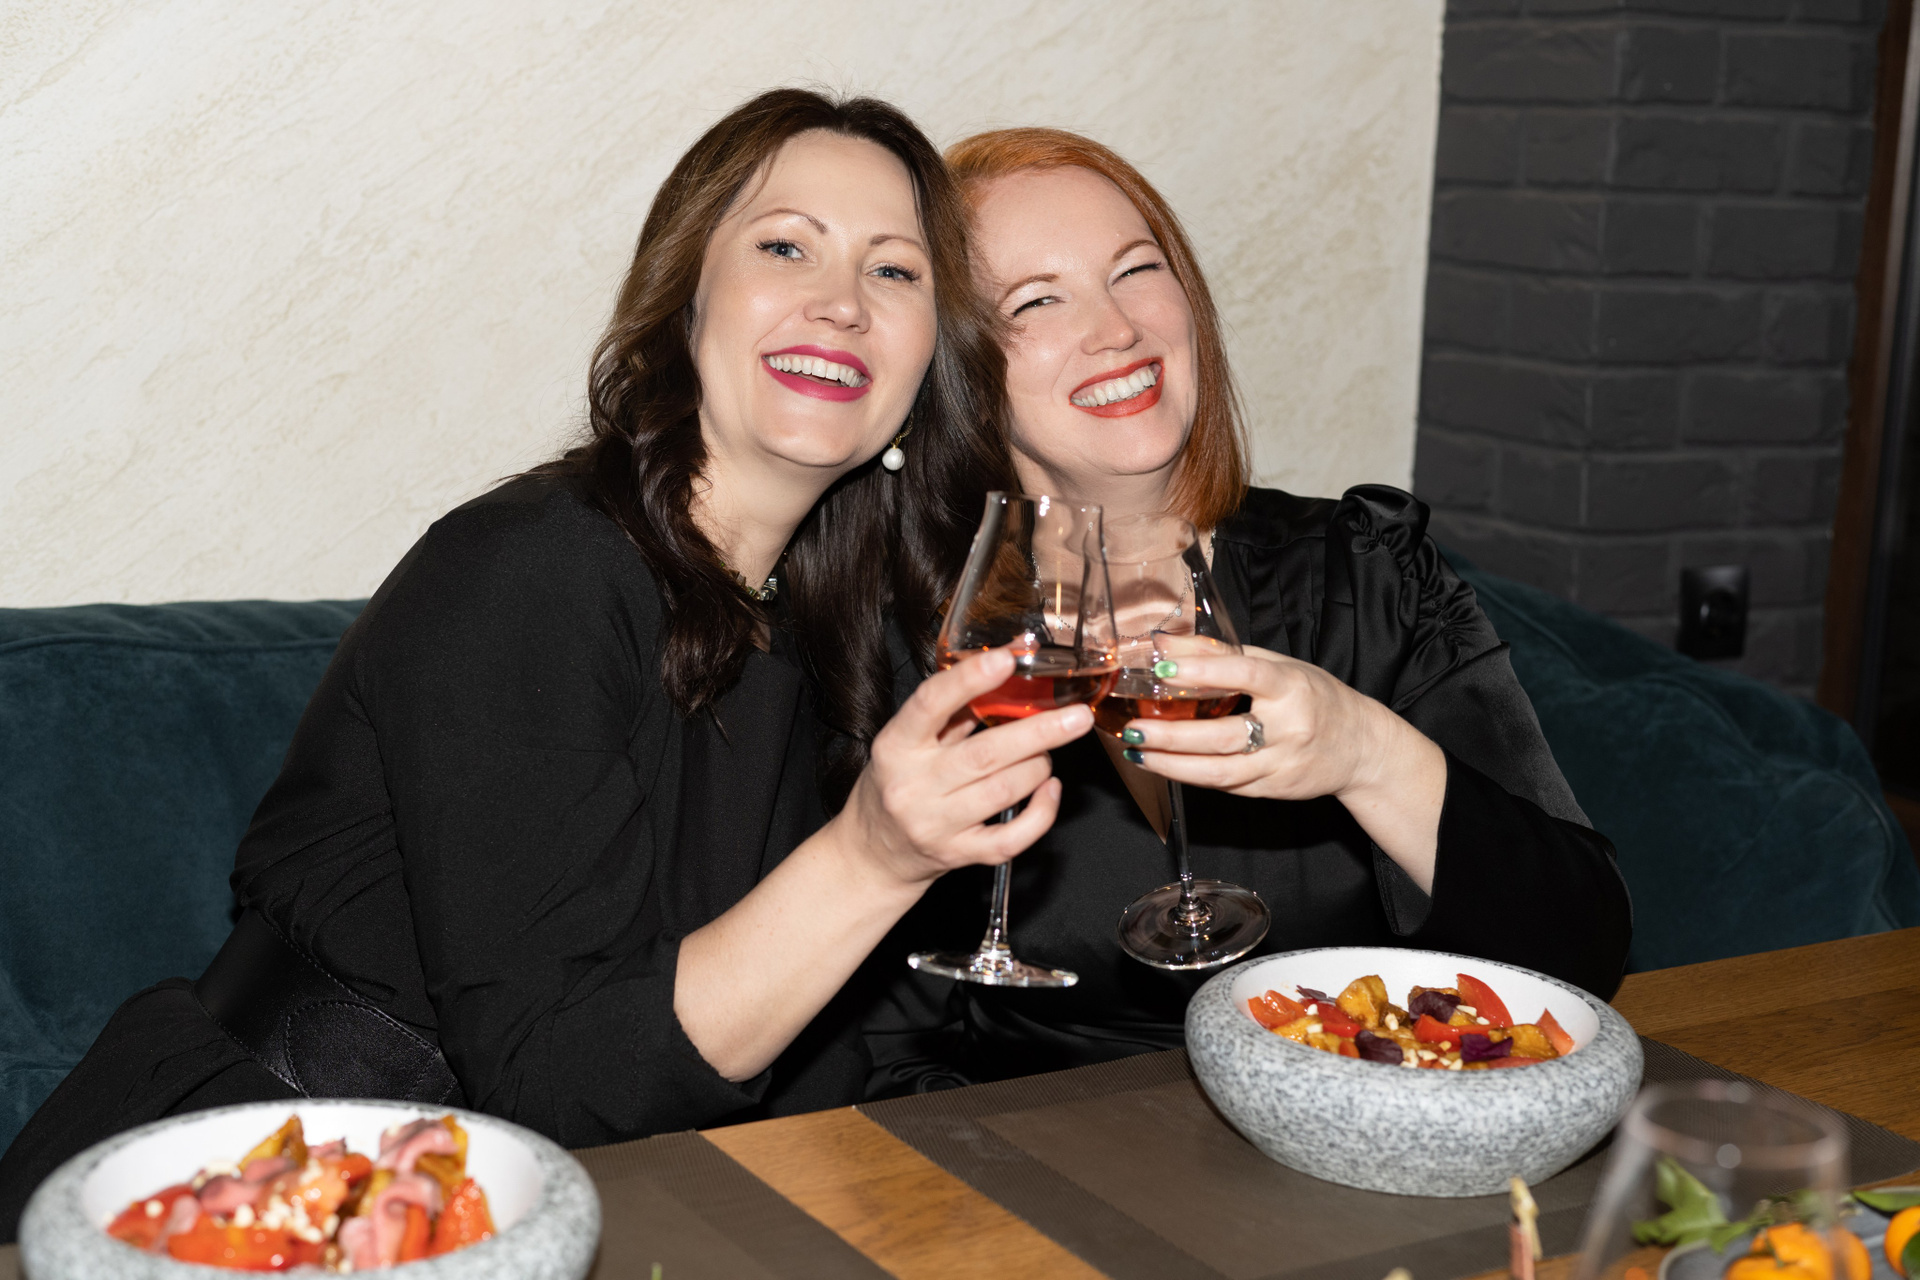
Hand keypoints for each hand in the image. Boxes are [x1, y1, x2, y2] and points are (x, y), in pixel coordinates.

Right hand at [843, 648, 1093, 885]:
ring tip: (1047, 753)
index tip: (1008, 658)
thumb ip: (952, 713)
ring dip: (1038, 767)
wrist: (873, 855)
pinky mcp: (957, 854)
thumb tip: (1006, 673)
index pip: (931, 704)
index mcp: (896, 746)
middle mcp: (912, 786)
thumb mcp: (908, 742)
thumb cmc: (897, 785)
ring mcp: (935, 825)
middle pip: (985, 754)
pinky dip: (1041, 813)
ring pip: (1004, 791)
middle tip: (1077, 717)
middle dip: (1039, 732)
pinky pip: (1011, 838)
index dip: (970, 679)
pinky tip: (1050, 790)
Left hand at [1117, 646, 1444, 887]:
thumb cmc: (1314, 697)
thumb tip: (1166, 643)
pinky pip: (1226, 785)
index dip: (1204, 671)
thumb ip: (1222, 654)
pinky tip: (1165, 766)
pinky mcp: (1274, 790)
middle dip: (1171, 736)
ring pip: (1219, 771)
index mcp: (1292, 687)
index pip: (1245, 674)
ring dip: (1172, 765)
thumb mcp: (1278, 666)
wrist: (1361, 747)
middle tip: (1132, 730)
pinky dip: (1191, 776)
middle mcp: (1289, 728)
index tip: (1163, 671)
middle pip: (1222, 736)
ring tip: (1137, 752)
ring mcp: (1281, 764)